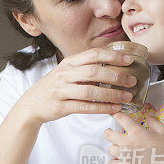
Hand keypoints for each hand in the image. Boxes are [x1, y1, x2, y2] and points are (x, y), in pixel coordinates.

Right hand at [21, 47, 138, 124]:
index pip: (93, 55)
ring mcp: (61, 91)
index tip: (129, 61)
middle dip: (115, 76)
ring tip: (125, 97)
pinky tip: (114, 108)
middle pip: (93, 72)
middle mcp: (64, 75)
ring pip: (90, 92)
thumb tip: (113, 66)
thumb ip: (84, 68)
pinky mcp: (61, 107)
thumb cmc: (54, 87)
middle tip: (131, 81)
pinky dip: (101, 108)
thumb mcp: (66, 72)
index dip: (113, 57)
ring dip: (111, 95)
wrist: (31, 104)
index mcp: (68, 63)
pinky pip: (84, 107)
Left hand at [104, 113, 163, 163]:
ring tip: (119, 149)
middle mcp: (128, 143)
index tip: (114, 115)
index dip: (116, 115)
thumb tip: (149, 115)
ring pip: (110, 149)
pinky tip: (117, 161)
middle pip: (108, 134)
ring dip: (114, 148)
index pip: (121, 119)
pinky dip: (113, 163)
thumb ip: (154, 122)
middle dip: (109, 132)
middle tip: (110, 133)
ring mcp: (125, 155)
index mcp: (137, 132)